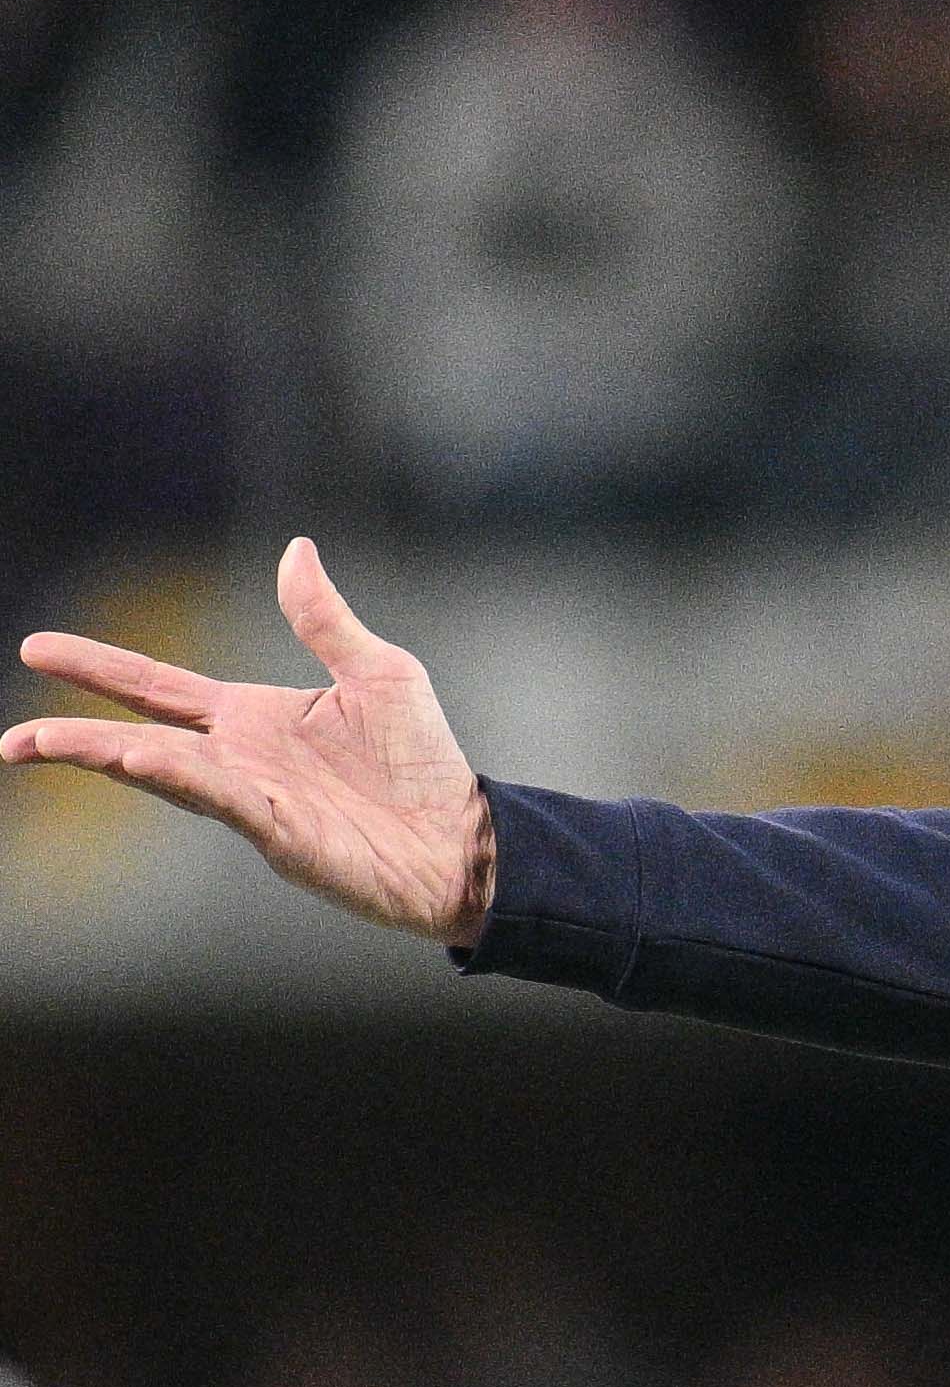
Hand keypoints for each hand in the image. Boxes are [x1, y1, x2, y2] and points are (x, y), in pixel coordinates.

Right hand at [10, 539, 495, 942]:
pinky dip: (182, 779)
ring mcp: (255, 801)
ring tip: (54, 744)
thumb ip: (325, 618)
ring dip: (110, 758)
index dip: (99, 669)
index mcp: (252, 718)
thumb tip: (295, 549)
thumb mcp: (380, 671)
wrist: (468, 837)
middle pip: (139, 739)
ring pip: (166, 776)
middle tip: (13, 740)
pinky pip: (222, 802)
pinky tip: (143, 760)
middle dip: (74, 738)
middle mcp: (239, 760)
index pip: (158, 689)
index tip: (36, 649)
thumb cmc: (423, 763)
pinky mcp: (283, 835)